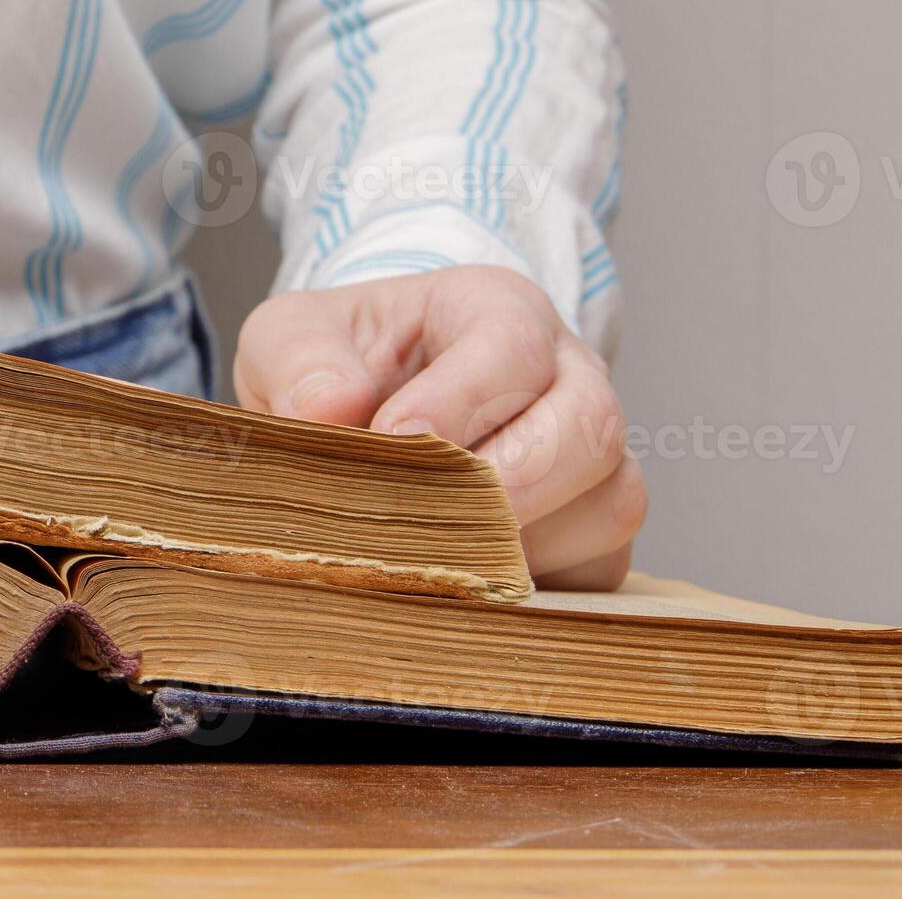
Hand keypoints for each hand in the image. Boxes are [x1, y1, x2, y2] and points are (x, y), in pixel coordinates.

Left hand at [232, 265, 643, 589]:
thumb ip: (301, 362)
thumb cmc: (338, 367)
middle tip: (427, 517)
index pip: (514, 344)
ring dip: (521, 544)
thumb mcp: (293, 338)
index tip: (394, 438)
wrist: (359, 408)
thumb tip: (329, 409)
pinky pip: (599, 572)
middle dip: (507, 483)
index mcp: (498, 310)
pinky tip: (462, 592)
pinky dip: (537, 591)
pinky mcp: (591, 533)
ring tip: (433, 555)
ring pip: (609, 505)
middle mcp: (567, 377)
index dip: (459, 400)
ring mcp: (591, 458)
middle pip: (591, 427)